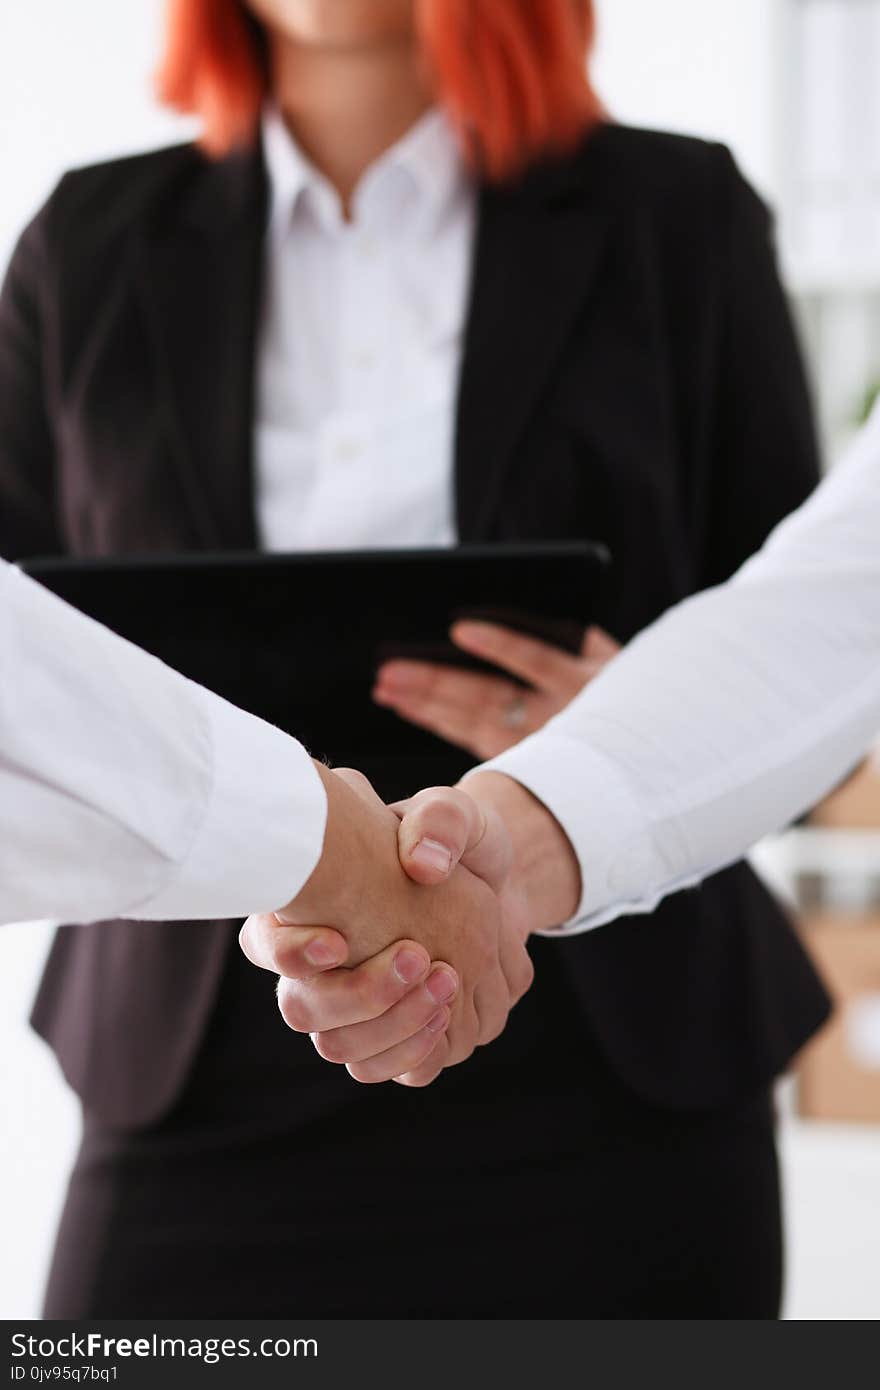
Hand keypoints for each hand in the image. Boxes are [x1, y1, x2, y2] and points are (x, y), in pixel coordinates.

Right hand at [239, 766, 533, 1084]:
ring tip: (448, 984)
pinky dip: (413, 1053)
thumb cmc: (457, 844)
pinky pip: (379, 1070)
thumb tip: (423, 864)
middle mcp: (317, 966)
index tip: (340, 942)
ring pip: (338, 1047)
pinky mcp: (389, 1038)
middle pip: (301, 1008)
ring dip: (394, 1025)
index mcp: (308, 905)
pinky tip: (447, 1016)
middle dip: (360, 993)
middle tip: (419, 955)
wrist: (500, 890)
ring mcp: (349, 1010)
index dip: (290, 951)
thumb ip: (439, 821)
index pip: (262, 940)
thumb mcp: (454, 815)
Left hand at [373, 621, 620, 757]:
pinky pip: (471, 737)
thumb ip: (560, 634)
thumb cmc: (612, 680)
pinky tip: (406, 704)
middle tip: (390, 669)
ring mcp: (540, 741)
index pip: (538, 659)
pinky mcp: (523, 757)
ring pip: (474, 720)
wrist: (643, 747)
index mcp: (587, 676)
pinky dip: (436, 719)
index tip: (459, 631)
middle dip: (438, 681)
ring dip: (426, 703)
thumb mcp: (603, 655)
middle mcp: (561, 715)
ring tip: (386, 685)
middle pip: (490, 695)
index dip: (500, 645)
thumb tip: (490, 612)